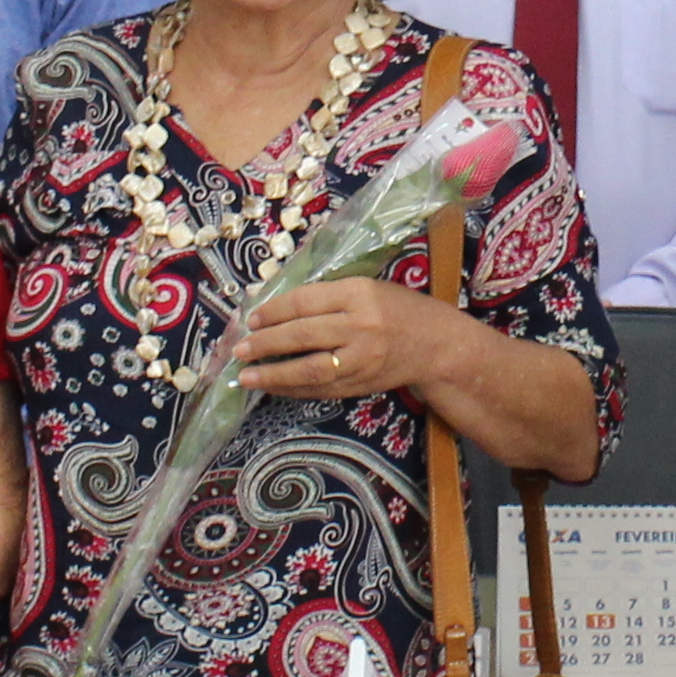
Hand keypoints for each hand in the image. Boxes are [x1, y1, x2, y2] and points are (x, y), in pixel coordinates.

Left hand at [234, 279, 469, 404]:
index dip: (274, 311)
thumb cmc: (398, 309)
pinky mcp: (360, 384)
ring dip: (272, 372)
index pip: (305, 302)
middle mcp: (360, 326)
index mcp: (359, 293)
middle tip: (238, 348)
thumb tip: (274, 308)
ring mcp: (361, 359)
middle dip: (265, 343)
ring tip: (245, 375)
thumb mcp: (368, 288)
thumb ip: (328, 296)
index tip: (251, 318)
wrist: (436, 345)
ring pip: (308, 368)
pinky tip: (272, 385)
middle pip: (302, 335)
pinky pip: (319, 388)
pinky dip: (291, 388)